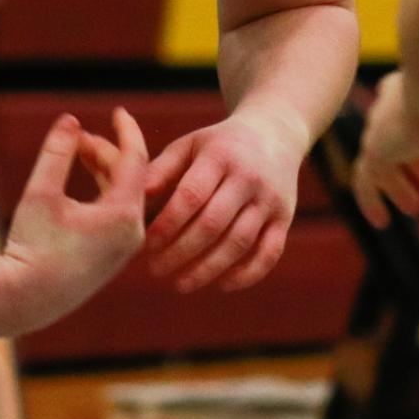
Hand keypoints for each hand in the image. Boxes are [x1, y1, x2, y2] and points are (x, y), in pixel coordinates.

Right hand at [1, 108, 147, 330]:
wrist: (24, 300)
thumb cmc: (31, 246)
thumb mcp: (40, 193)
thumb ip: (57, 154)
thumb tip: (70, 120)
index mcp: (123, 215)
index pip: (136, 160)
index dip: (127, 131)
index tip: (118, 111)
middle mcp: (132, 233)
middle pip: (129, 178)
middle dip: (105, 152)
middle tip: (78, 136)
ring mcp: (124, 247)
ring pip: (122, 196)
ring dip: (103, 171)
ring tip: (79, 150)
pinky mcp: (112, 257)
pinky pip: (117, 213)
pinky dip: (103, 192)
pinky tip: (85, 179)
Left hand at [142, 110, 307, 292]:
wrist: (275, 134)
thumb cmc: (219, 146)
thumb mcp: (189, 145)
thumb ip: (160, 171)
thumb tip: (134, 201)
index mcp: (220, 156)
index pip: (191, 196)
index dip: (167, 224)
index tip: (147, 245)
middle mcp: (248, 178)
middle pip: (213, 224)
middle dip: (180, 252)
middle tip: (155, 269)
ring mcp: (270, 200)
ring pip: (239, 243)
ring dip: (207, 270)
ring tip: (179, 284)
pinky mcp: (284, 218)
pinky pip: (269, 254)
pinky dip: (246, 275)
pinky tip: (220, 284)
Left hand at [350, 71, 418, 228]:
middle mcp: (393, 103)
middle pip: (398, 134)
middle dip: (417, 157)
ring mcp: (382, 127)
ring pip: (381, 161)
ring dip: (397, 184)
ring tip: (415, 207)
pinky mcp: (376, 149)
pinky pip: (365, 181)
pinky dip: (371, 201)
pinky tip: (382, 223)